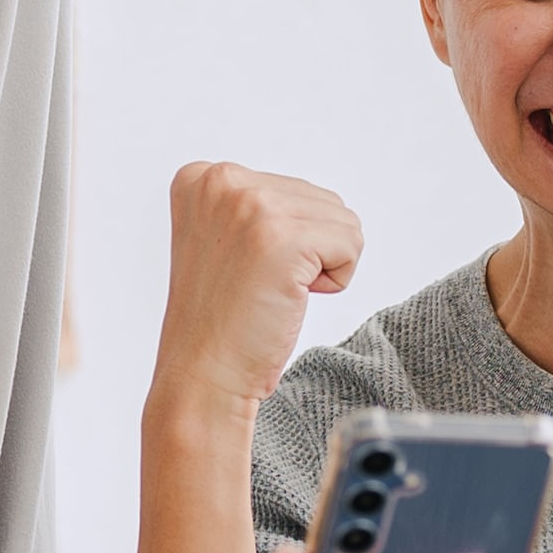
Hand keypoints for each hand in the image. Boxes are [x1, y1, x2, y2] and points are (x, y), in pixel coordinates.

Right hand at [157, 162, 360, 411]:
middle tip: (259, 287)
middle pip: (321, 200)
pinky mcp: (282, 237)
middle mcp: (221, 181)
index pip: (291, 190)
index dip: (284, 239)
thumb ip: (256, 206)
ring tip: (273, 291)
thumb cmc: (221, 321)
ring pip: (342, 220)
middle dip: (308, 250)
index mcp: (202, 177)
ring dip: (322, 264)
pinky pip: (351, 244)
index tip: (242, 271)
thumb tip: (322, 204)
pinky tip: (291, 298)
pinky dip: (336, 280)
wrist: (203, 376)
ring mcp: (251, 205)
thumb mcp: (223, 240)